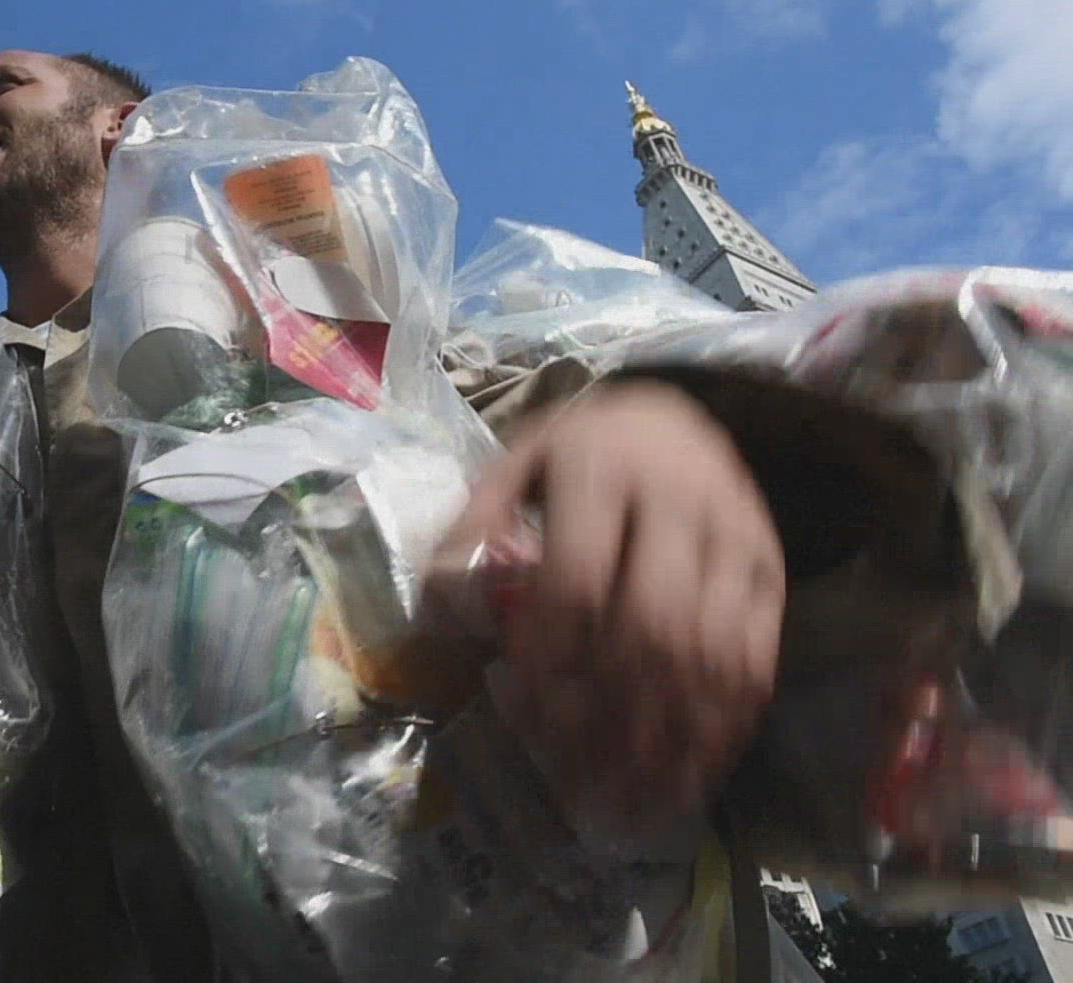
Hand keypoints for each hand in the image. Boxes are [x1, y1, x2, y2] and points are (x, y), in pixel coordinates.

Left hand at [453, 381, 785, 826]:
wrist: (675, 412)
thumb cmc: (578, 452)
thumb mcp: (514, 465)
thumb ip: (476, 530)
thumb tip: (440, 613)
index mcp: (602, 468)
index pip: (578, 578)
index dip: (552, 655)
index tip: (524, 710)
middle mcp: (682, 500)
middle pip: (651, 626)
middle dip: (613, 713)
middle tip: (579, 779)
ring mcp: (738, 537)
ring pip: (711, 652)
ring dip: (672, 737)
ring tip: (632, 800)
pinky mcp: (773, 570)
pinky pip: (756, 659)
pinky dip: (724, 724)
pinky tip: (691, 771)